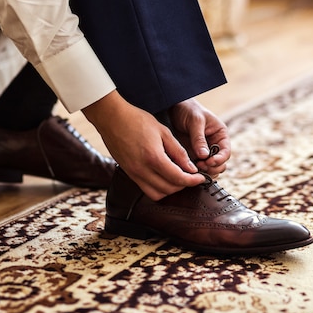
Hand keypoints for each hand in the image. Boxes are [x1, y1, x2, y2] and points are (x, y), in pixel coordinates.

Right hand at [82, 91, 204, 199]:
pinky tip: (165, 177)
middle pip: (169, 189)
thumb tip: (191, 168)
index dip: (192, 181)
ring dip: (171, 190)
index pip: (178, 178)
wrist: (112, 118)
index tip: (201, 178)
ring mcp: (133, 174)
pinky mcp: (129, 174)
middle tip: (192, 177)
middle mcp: (142, 170)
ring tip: (179, 178)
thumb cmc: (137, 120)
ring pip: (157, 194)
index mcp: (153, 158)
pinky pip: (146, 189)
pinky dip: (158, 188)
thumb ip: (178, 152)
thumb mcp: (163, 132)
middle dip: (183, 186)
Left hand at [168, 98, 230, 177]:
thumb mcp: (195, 121)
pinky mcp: (194, 156)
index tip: (209, 161)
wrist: (175, 108)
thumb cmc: (188, 110)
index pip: (226, 152)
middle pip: (220, 164)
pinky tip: (188, 169)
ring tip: (193, 167)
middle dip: (212, 167)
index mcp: (221, 135)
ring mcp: (205, 152)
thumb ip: (199, 138)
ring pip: (210, 169)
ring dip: (204, 171)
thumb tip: (204, 156)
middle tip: (200, 166)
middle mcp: (215, 145)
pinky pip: (198, 168)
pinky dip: (195, 171)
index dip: (220, 159)